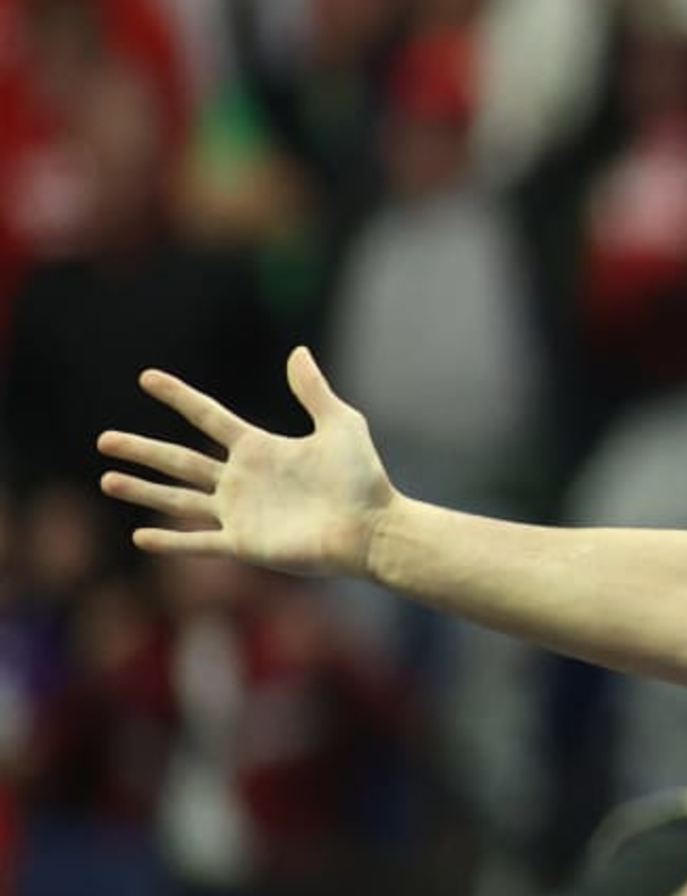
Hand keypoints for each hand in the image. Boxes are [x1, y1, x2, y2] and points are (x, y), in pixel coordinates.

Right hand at [99, 348, 400, 579]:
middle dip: (142, 450)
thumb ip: (314, 390)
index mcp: (260, 449)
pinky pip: (199, 543)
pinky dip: (170, 542)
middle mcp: (242, 480)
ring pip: (179, 500)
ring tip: (107, 479)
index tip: (147, 377)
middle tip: (104, 439)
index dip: (179, 397)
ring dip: (143, 490)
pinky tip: (139, 537)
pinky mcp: (244, 544)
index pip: (208, 416)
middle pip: (180, 460)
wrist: (373, 527)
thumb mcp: (340, 425)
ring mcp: (239, 513)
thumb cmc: (362, 478)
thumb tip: (297, 351)